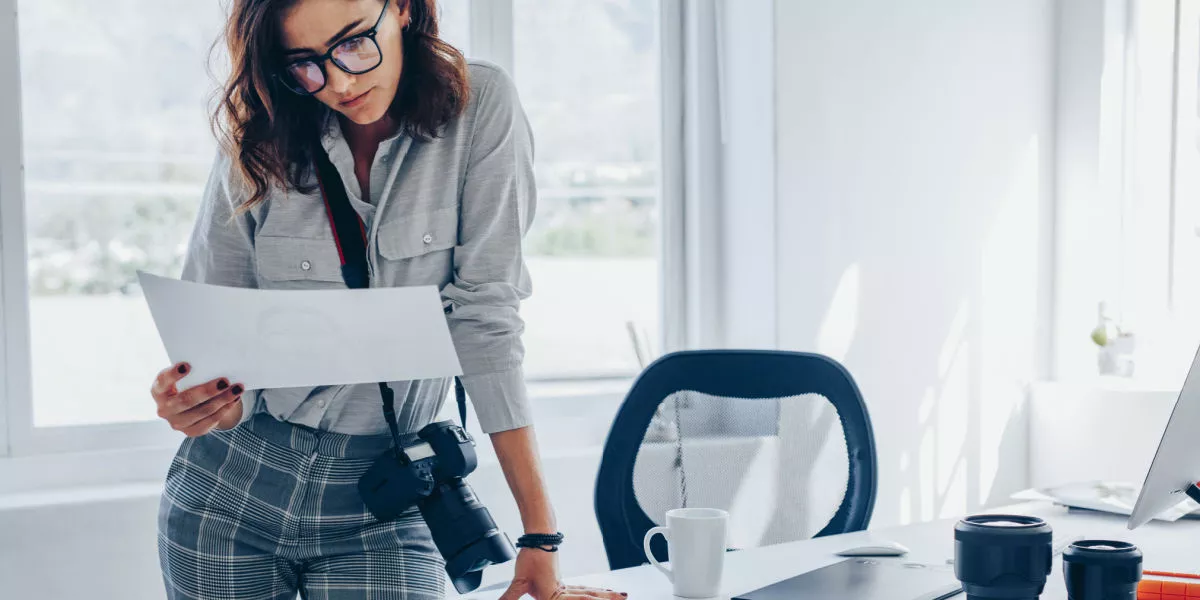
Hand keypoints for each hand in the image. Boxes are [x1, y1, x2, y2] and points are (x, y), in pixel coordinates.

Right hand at [150, 362, 244, 435]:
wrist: (191, 404)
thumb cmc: (188, 384)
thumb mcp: (186, 377)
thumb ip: (194, 373)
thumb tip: (216, 365)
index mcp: (158, 390)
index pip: (163, 381)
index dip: (173, 374)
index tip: (186, 365)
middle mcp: (164, 408)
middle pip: (186, 400)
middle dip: (207, 390)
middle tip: (225, 381)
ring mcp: (176, 423)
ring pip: (201, 412)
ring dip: (222, 400)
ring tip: (236, 389)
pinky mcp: (189, 432)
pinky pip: (209, 422)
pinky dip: (224, 410)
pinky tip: (234, 400)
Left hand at [498, 548, 626, 599]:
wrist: (538, 539)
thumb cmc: (531, 557)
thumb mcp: (519, 581)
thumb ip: (510, 596)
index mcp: (553, 595)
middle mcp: (563, 591)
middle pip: (588, 597)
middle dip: (606, 598)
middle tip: (624, 597)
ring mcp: (566, 586)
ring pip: (589, 593)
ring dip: (605, 595)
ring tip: (622, 595)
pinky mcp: (565, 583)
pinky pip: (584, 590)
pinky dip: (595, 592)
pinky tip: (603, 592)